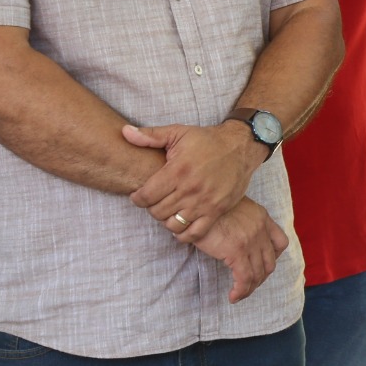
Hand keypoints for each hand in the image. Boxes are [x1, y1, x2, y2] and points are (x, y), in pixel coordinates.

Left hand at [124, 122, 263, 239]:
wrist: (241, 146)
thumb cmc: (207, 140)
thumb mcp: (178, 132)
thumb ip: (150, 136)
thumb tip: (124, 132)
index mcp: (178, 170)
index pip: (146, 196)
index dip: (137, 198)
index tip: (140, 194)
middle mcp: (190, 189)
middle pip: (157, 212)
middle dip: (152, 207)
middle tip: (156, 200)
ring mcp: (204, 202)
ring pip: (173, 225)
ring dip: (166, 220)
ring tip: (168, 210)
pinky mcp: (217, 211)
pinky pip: (194, 234)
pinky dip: (184, 233)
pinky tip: (181, 222)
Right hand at [189, 197, 288, 302]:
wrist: (198, 201)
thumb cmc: (209, 205)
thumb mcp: (233, 207)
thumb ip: (241, 221)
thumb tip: (234, 237)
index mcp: (262, 217)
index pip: (281, 242)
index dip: (274, 258)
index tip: (261, 266)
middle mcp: (260, 229)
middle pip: (270, 262)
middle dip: (260, 278)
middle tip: (247, 286)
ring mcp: (251, 240)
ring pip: (258, 273)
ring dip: (250, 288)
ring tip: (238, 295)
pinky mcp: (237, 250)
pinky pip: (244, 278)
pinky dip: (240, 291)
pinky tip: (233, 296)